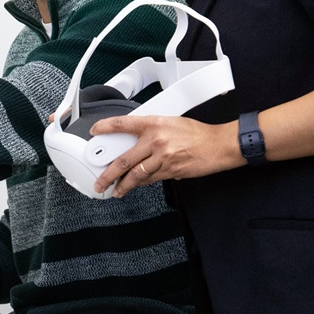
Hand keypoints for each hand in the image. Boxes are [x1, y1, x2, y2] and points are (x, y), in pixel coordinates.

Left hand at [90, 116, 240, 196]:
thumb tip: (136, 140)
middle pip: (124, 160)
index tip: (95, 131)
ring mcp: (163, 157)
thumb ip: (153, 130)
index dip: (106, 126)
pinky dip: (141, 184)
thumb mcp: (171, 122)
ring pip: (136, 175)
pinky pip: (150, 180)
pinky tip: (134, 187)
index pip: (123, 123)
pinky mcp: (170, 171)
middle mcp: (156, 140)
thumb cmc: (197, 133)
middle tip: (100, 183)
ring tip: (115, 191)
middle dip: (108, 175)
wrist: (218, 145)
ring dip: (123, 186)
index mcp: (155, 123)